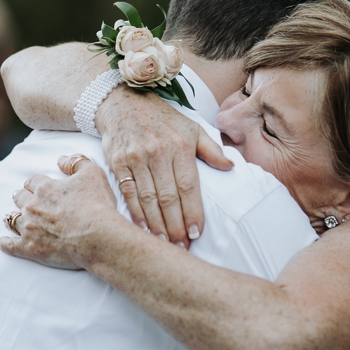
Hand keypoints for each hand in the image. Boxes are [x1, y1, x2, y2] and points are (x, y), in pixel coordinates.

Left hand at [0, 155, 120, 269]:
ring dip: (11, 217)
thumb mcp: (93, 174)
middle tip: (21, 199)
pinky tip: (0, 242)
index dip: (34, 183)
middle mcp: (33, 207)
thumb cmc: (97, 206)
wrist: (98, 237)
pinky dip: (5, 243)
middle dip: (21, 197)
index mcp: (45, 188)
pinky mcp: (30, 248)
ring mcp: (29, 228)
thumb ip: (76, 162)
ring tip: (8, 218)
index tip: (35, 186)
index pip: (32, 181)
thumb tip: (60, 160)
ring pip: (13, 220)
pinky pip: (11, 245)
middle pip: (20, 198)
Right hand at [96, 87, 232, 247]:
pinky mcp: (118, 162)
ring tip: (165, 244)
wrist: (122, 102)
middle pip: (169, 197)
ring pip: (148, 198)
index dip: (192, 211)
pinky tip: (142, 229)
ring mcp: (137, 157)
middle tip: (182, 247)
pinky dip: (135, 213)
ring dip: (157, 225)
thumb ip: (211, 149)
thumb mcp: (191, 127)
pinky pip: (128, 192)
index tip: (196, 232)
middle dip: (176, 225)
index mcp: (180, 146)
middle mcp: (158, 152)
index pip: (189, 186)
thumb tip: (230, 167)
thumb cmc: (161, 119)